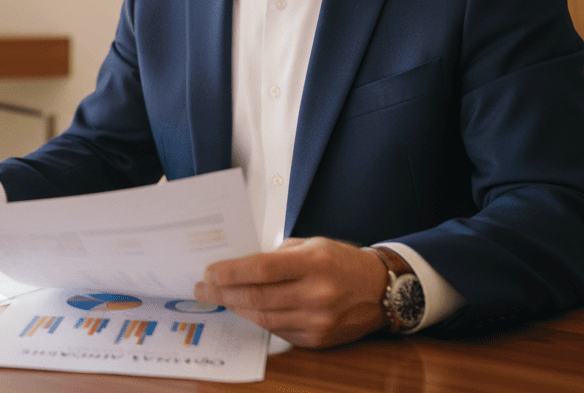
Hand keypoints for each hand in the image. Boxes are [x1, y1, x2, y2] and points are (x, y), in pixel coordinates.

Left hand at [194, 237, 389, 347]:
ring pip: (263, 318)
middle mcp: (318, 293)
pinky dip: (259, 320)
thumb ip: (277, 255)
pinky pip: (278, 331)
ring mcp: (319, 320)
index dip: (230, 272)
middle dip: (223, 294)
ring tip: (219, 299)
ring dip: (236, 309)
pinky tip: (246, 311)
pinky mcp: (318, 339)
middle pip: (257, 298)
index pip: (262, 269)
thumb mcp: (311, 245)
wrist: (380, 289)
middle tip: (203, 290)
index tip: (209, 272)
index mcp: (314, 263)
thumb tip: (238, 265)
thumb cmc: (342, 262)